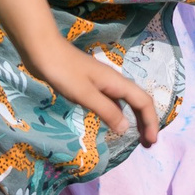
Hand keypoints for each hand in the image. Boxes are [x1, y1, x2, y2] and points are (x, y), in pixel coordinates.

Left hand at [26, 40, 159, 146]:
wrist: (43, 51)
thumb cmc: (64, 72)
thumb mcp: (85, 94)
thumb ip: (106, 111)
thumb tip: (126, 129)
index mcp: (117, 83)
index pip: (143, 102)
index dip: (151, 121)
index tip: (151, 142)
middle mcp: (114, 82)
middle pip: (138, 102)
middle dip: (146, 122)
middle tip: (147, 143)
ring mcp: (102, 83)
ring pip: (125, 102)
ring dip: (133, 119)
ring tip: (135, 137)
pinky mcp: (90, 85)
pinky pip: (112, 102)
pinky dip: (118, 114)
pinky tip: (112, 123)